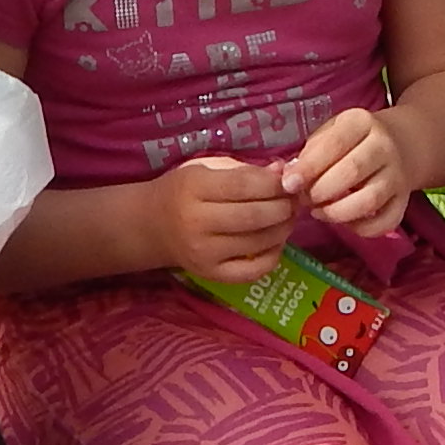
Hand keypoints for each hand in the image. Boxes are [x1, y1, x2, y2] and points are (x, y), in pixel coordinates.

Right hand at [142, 152, 298, 278]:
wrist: (151, 225)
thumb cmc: (183, 190)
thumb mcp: (205, 169)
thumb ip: (244, 170)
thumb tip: (282, 172)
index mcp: (194, 188)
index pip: (245, 185)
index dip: (274, 183)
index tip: (287, 180)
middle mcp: (197, 223)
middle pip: (255, 215)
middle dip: (284, 206)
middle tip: (293, 200)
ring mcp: (204, 253)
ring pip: (259, 242)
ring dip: (284, 228)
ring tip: (287, 217)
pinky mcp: (211, 275)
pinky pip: (254, 271)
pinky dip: (273, 256)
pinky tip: (274, 241)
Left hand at [286, 104, 419, 240]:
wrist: (403, 142)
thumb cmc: (354, 139)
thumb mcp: (332, 131)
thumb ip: (311, 152)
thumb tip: (291, 179)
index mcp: (362, 123)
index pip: (335, 144)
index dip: (309, 167)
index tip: (289, 184)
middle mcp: (384, 146)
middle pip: (352, 172)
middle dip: (321, 191)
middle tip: (304, 199)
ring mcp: (397, 174)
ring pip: (370, 200)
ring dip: (337, 213)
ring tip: (319, 212)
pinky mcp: (404, 200)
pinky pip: (385, 222)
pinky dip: (361, 229)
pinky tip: (344, 222)